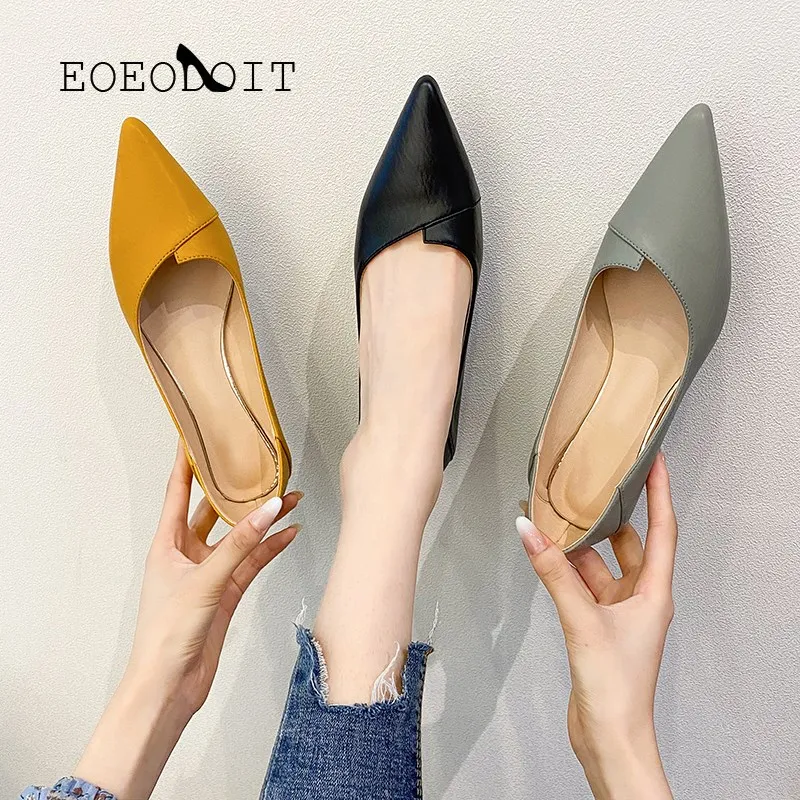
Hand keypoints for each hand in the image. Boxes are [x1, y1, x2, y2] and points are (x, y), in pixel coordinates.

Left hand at [75, 444, 301, 799]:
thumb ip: (239, 545)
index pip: (177, 492)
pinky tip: (290, 534)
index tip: (195, 436)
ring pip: (240, 537)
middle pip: (214, 512)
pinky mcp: (226, 593)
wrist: (169, 686)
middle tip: (257, 466)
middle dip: (236, 491)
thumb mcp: (203, 581)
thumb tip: (269, 510)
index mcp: (166, 544)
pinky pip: (252, 562)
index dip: (186, 463)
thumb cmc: (165, 635)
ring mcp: (209, 573)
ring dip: (262, 520)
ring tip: (289, 498)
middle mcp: (187, 554)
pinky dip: (271, 548)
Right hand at [517, 451, 675, 799]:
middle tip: (597, 484)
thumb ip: (554, 573)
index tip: (655, 461)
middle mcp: (640, 598)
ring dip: (581, 545)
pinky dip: (566, 569)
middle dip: (613, 516)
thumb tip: (530, 531)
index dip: (660, 493)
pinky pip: (582, 586)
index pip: (663, 530)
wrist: (608, 736)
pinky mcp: (597, 627)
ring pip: (600, 566)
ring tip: (560, 515)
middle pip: (631, 544)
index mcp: (654, 593)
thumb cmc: (615, 687)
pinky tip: (547, 555)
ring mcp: (618, 613)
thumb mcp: (583, 620)